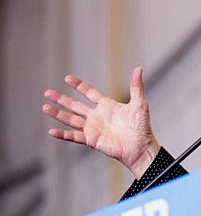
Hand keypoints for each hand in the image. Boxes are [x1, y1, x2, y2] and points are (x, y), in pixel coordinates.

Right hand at [43, 66, 159, 178]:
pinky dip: (63, 134)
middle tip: (47, 92)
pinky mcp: (92, 140)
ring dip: (58, 114)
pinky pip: (74, 137)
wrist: (140, 147)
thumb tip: (139, 68)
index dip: (79, 86)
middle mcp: (97, 116)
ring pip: (71, 119)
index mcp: (107, 106)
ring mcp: (93, 128)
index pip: (90, 93)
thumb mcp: (139, 103)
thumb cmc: (141, 127)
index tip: (67, 78)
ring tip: (45, 107)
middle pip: (75, 106)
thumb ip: (136, 86)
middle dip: (61, 99)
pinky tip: (51, 131)